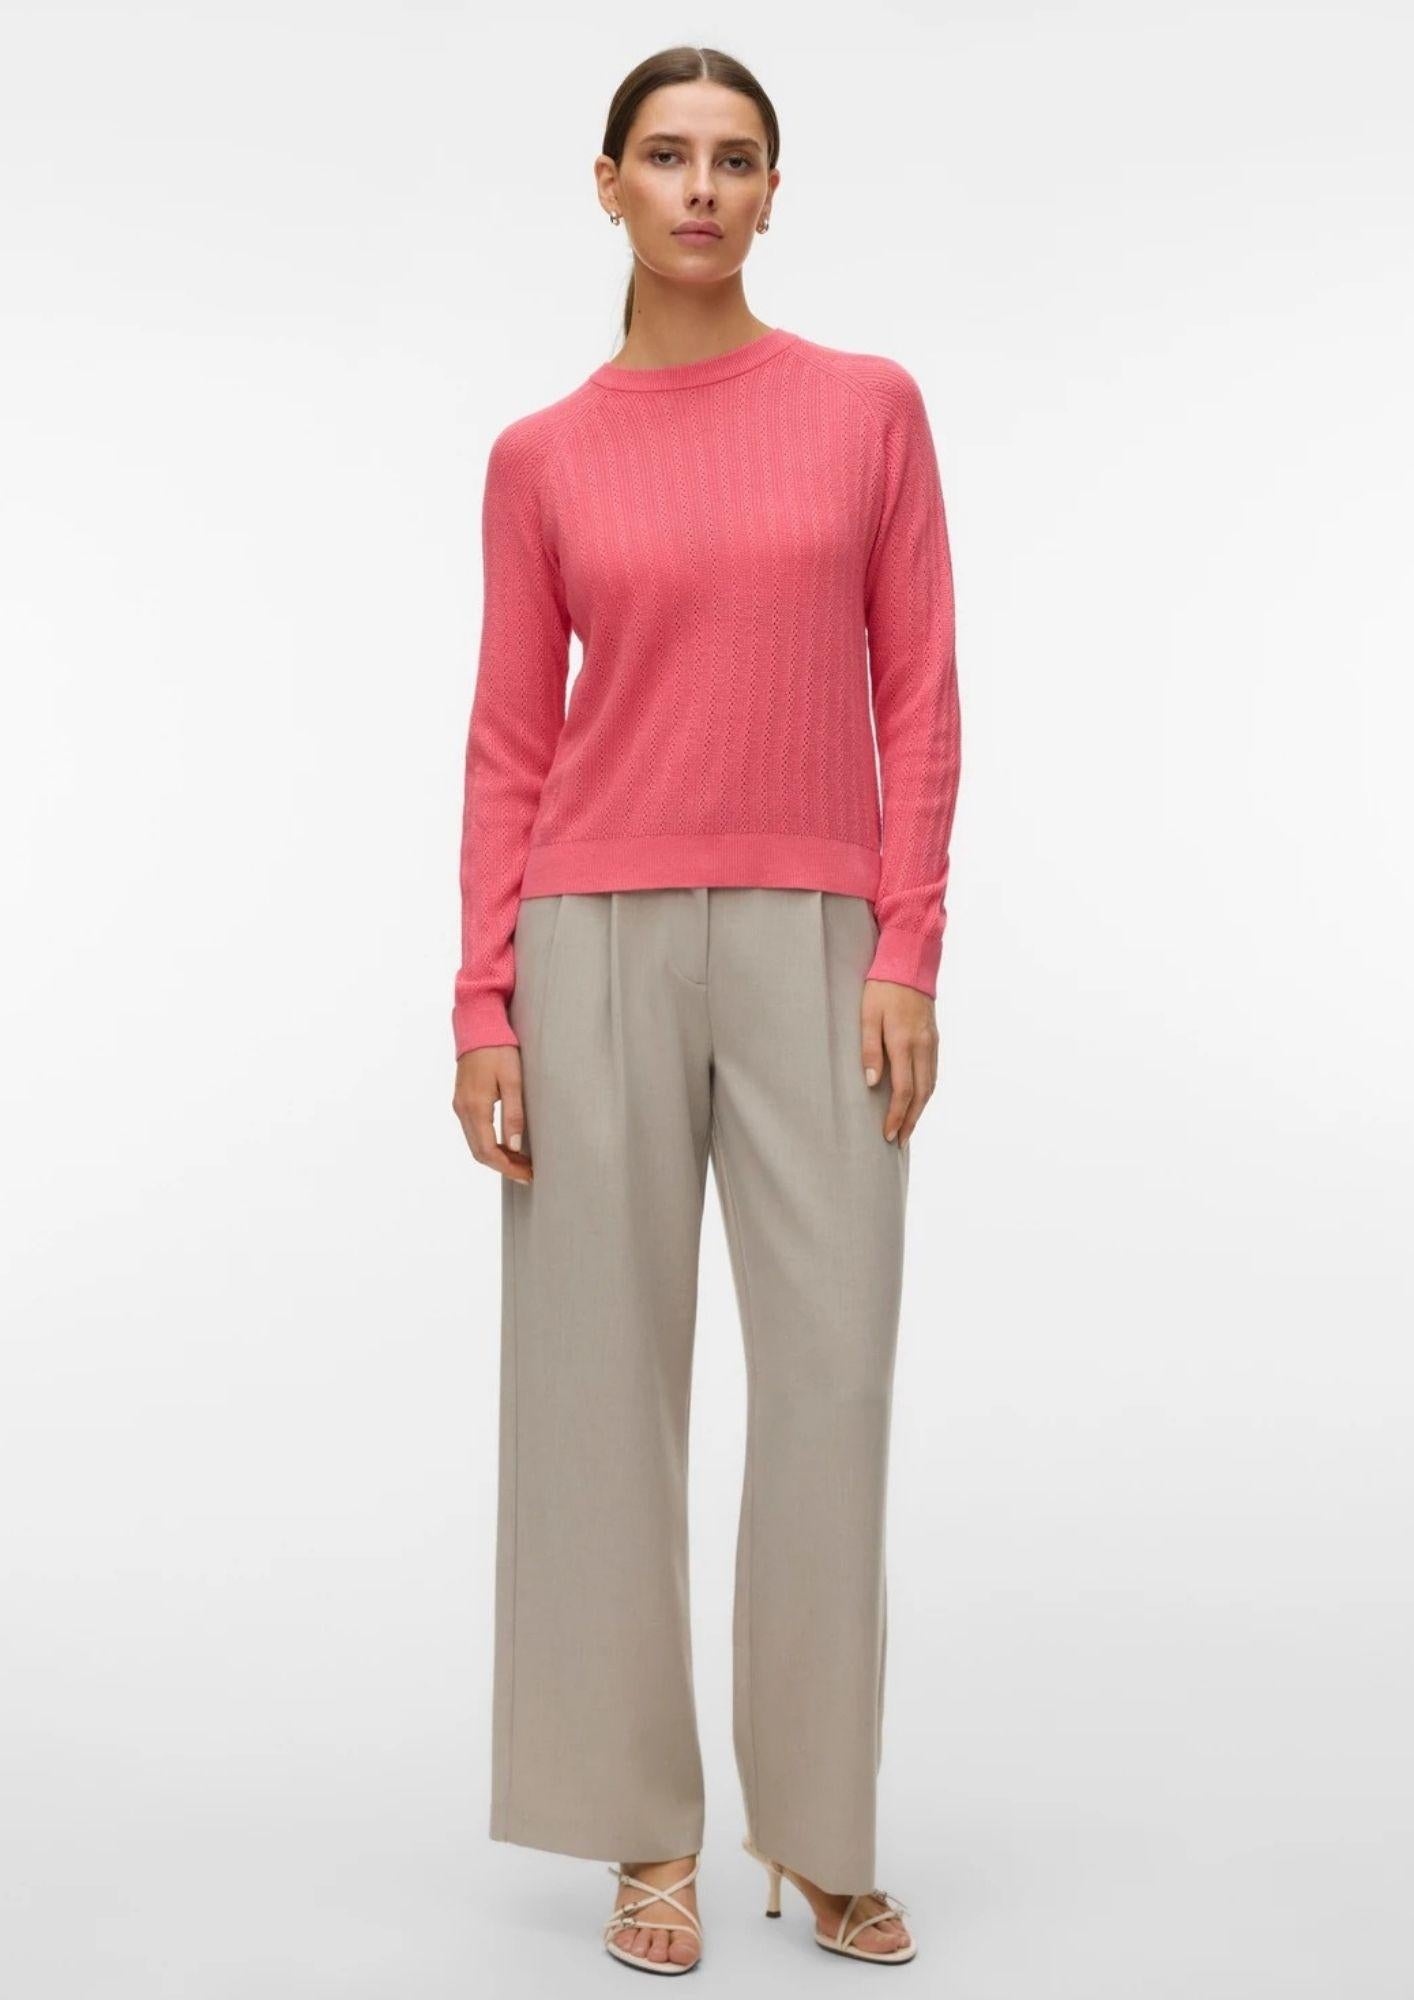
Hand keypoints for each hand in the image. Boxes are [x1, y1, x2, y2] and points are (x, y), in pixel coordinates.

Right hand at [452, 1045, 533, 1182]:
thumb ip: (513, 1114)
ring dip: (496, 1157)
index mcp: (475, 1107)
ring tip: (521, 1162)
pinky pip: (473, 1132)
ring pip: (475, 1144)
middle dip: (503, 1166)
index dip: (507, 1167)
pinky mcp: (462, 1101)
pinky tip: (506, 1145)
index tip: (527, 1174)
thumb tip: (515, 1146)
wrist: (478, 1027)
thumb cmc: (499, 1050)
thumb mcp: (512, 1080)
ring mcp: (460, 1106)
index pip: (488, 1151)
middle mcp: (462, 1110)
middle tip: (527, 1173)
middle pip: (479, 1152)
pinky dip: (489, 1144)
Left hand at [860, 980, 938, 1146]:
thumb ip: (869, 1049)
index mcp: (904, 1042)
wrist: (909, 962)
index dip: (896, 1115)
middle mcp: (923, 1046)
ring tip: (908, 1127)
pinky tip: (918, 1101)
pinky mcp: (935, 1039)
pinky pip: (933, 1073)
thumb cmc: (881, 988)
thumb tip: (872, 1082)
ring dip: (921, 1110)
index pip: (903, 1090)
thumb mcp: (867, 1015)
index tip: (888, 1134)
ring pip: (931, 1085)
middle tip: (899, 1141)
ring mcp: (932, 1043)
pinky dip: (927, 1093)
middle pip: (922, 1094)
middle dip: (911, 1120)